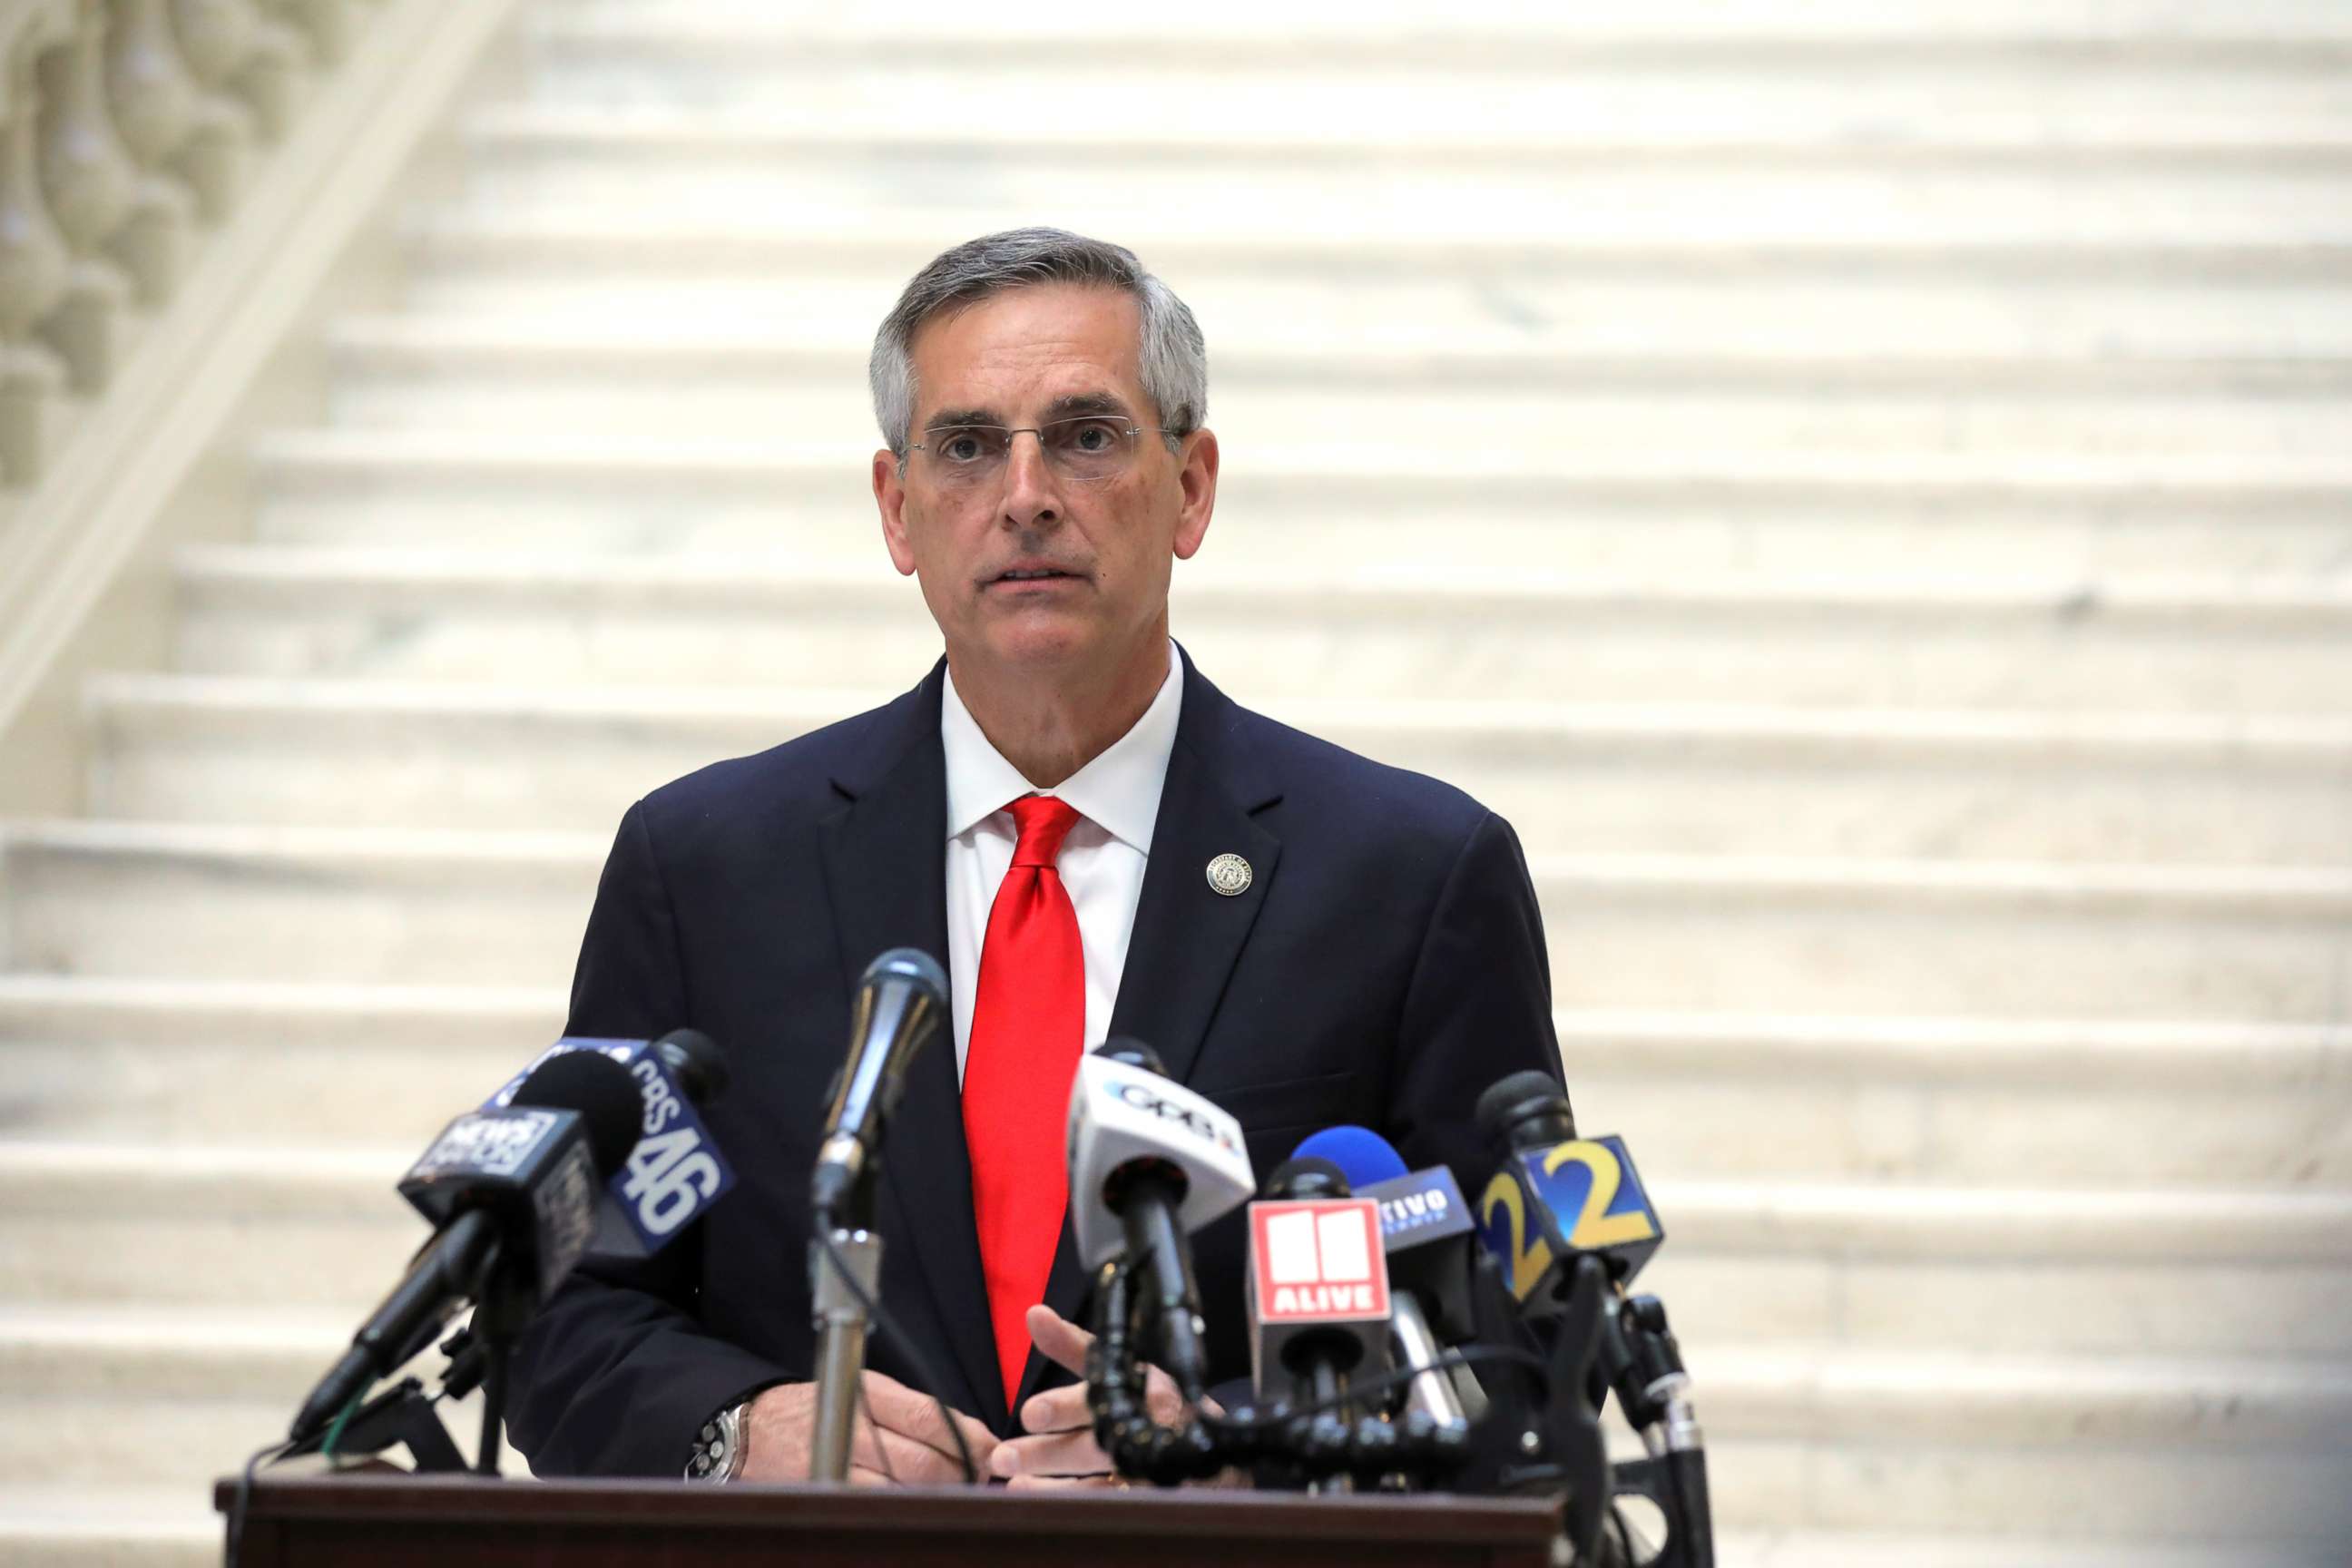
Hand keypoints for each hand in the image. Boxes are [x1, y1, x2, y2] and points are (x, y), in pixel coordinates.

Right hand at [739, 1372, 997, 1485]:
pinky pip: (875, 1509)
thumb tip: (974, 1435)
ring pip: (903, 1492)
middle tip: (980, 1479)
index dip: (969, 1438)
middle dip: (961, 1474)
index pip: (929, 1416)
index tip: (992, 1451)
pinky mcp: (825, 1493)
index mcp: (867, 1392)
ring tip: (955, 1494)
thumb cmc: (823, 1406)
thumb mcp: (865, 1390)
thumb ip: (916, 1410)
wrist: (753, 1431)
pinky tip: (918, 1508)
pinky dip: (905, 1510)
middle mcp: (851, 1427)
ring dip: (938, 1496)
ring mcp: (835, 1464)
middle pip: (922, 1462)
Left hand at [990, 1305, 1217, 1489]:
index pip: (1100, 1397)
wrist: (1206, 1440)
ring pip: (1098, 1482)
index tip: (1028, 1414)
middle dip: (1048, 1453)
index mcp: (1143, 1388)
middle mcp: (1148, 1429)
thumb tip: (1033, 1314)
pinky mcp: (1148, 1497)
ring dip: (1052, 1485)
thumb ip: (1073, 1344)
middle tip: (1004, 1457)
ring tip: (1011, 1483)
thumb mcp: (1117, 1362)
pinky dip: (1070, 1501)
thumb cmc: (1148, 1393)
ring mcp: (1150, 1469)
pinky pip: (1107, 1504)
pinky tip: (1036, 1497)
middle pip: (1094, 1445)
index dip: (1064, 1407)